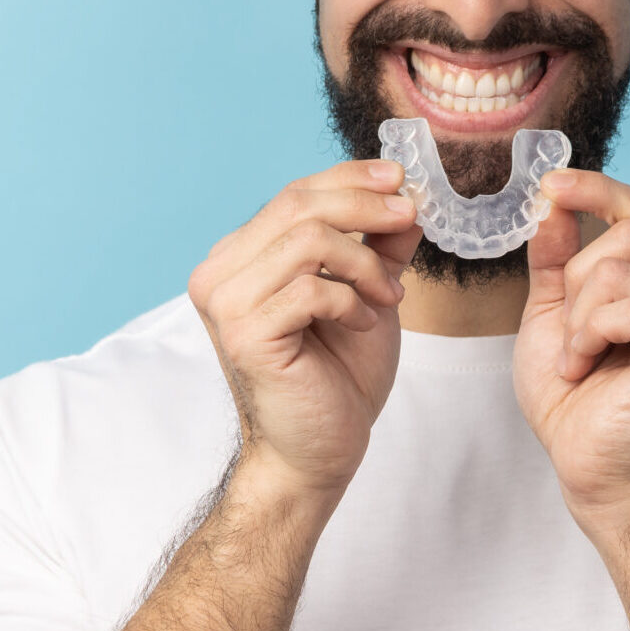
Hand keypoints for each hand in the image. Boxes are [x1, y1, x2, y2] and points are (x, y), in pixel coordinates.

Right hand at [187, 159, 422, 498]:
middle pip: (298, 205)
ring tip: (388, 297)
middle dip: (366, 207)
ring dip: (365, 263)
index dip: (350, 178)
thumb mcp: (366, 294)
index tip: (400, 180)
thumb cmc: (338, 377)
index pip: (294, 194)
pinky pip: (311, 288)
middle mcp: (220, 274)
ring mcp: (226, 304)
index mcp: (240, 258)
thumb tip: (405, 199)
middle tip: (409, 221)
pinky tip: (363, 323)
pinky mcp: (244, 335)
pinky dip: (351, 300)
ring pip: (308, 239)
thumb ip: (377, 246)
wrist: (321, 452)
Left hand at [513, 169, 629, 524]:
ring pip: (618, 269)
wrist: (591, 467)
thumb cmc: (576, 396)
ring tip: (580, 358)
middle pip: (624, 235)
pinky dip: (587, 338)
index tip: (550, 188)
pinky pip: (626, 309)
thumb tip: (554, 199)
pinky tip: (587, 367)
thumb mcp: (552, 310)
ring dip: (577, 320)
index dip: (597, 188)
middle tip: (573, 337)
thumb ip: (557, 255)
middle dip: (575, 284)